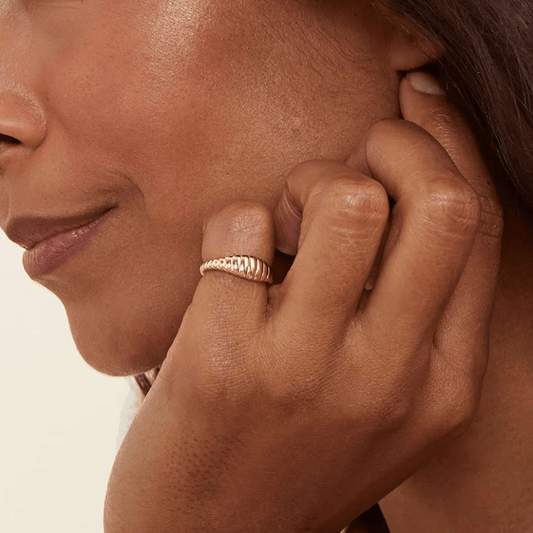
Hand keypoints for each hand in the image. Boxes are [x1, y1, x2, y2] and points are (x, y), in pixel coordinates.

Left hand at [104, 72, 503, 532]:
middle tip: (352, 154)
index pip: (476, 225)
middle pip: (435, 200)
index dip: (450, 145)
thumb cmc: (295, 457)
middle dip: (396, 142)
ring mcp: (304, 367)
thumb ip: (410, 313)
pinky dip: (233, 224)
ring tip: (283, 220)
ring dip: (308, 180)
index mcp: (442, 381)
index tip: (415, 104)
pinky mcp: (221, 357)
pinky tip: (228, 266)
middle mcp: (389, 374)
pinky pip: (240, 226)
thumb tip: (398, 192)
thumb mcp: (386, 400)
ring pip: (342, 200)